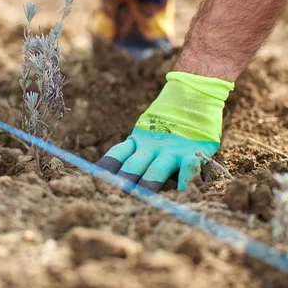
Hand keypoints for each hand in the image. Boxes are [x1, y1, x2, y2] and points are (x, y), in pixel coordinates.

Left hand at [96, 71, 233, 191]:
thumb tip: (110, 167)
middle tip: (115, 193)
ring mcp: (171, 149)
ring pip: (157, 168)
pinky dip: (185, 180)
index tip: (93, 179)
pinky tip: (181, 193)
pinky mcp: (192, 150)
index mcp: (137, 140)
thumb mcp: (147, 126)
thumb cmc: (169, 116)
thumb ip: (136, 144)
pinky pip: (189, 167)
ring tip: (141, 196)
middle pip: (133, 165)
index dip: (105, 167)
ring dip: (148, 182)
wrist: (194, 91)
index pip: (117, 154)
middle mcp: (151, 147)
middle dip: (124, 180)